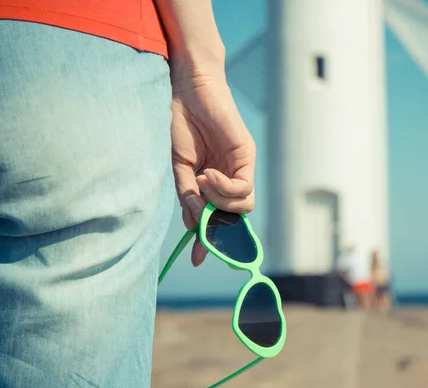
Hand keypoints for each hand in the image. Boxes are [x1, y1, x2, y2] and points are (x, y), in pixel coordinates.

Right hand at [170, 72, 255, 266]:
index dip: (210, 239)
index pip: (218, 217)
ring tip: (201, 182)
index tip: (197, 258)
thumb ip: (188, 196)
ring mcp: (240, 167)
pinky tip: (208, 174)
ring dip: (219, 201)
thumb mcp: (180, 167)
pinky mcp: (247, 155)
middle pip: (234, 216)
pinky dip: (224, 188)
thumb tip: (194, 226)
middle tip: (198, 214)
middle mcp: (230, 177)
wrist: (186, 89)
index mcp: (212, 182)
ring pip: (242, 205)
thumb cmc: (180, 124)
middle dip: (216, 224)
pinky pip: (243, 187)